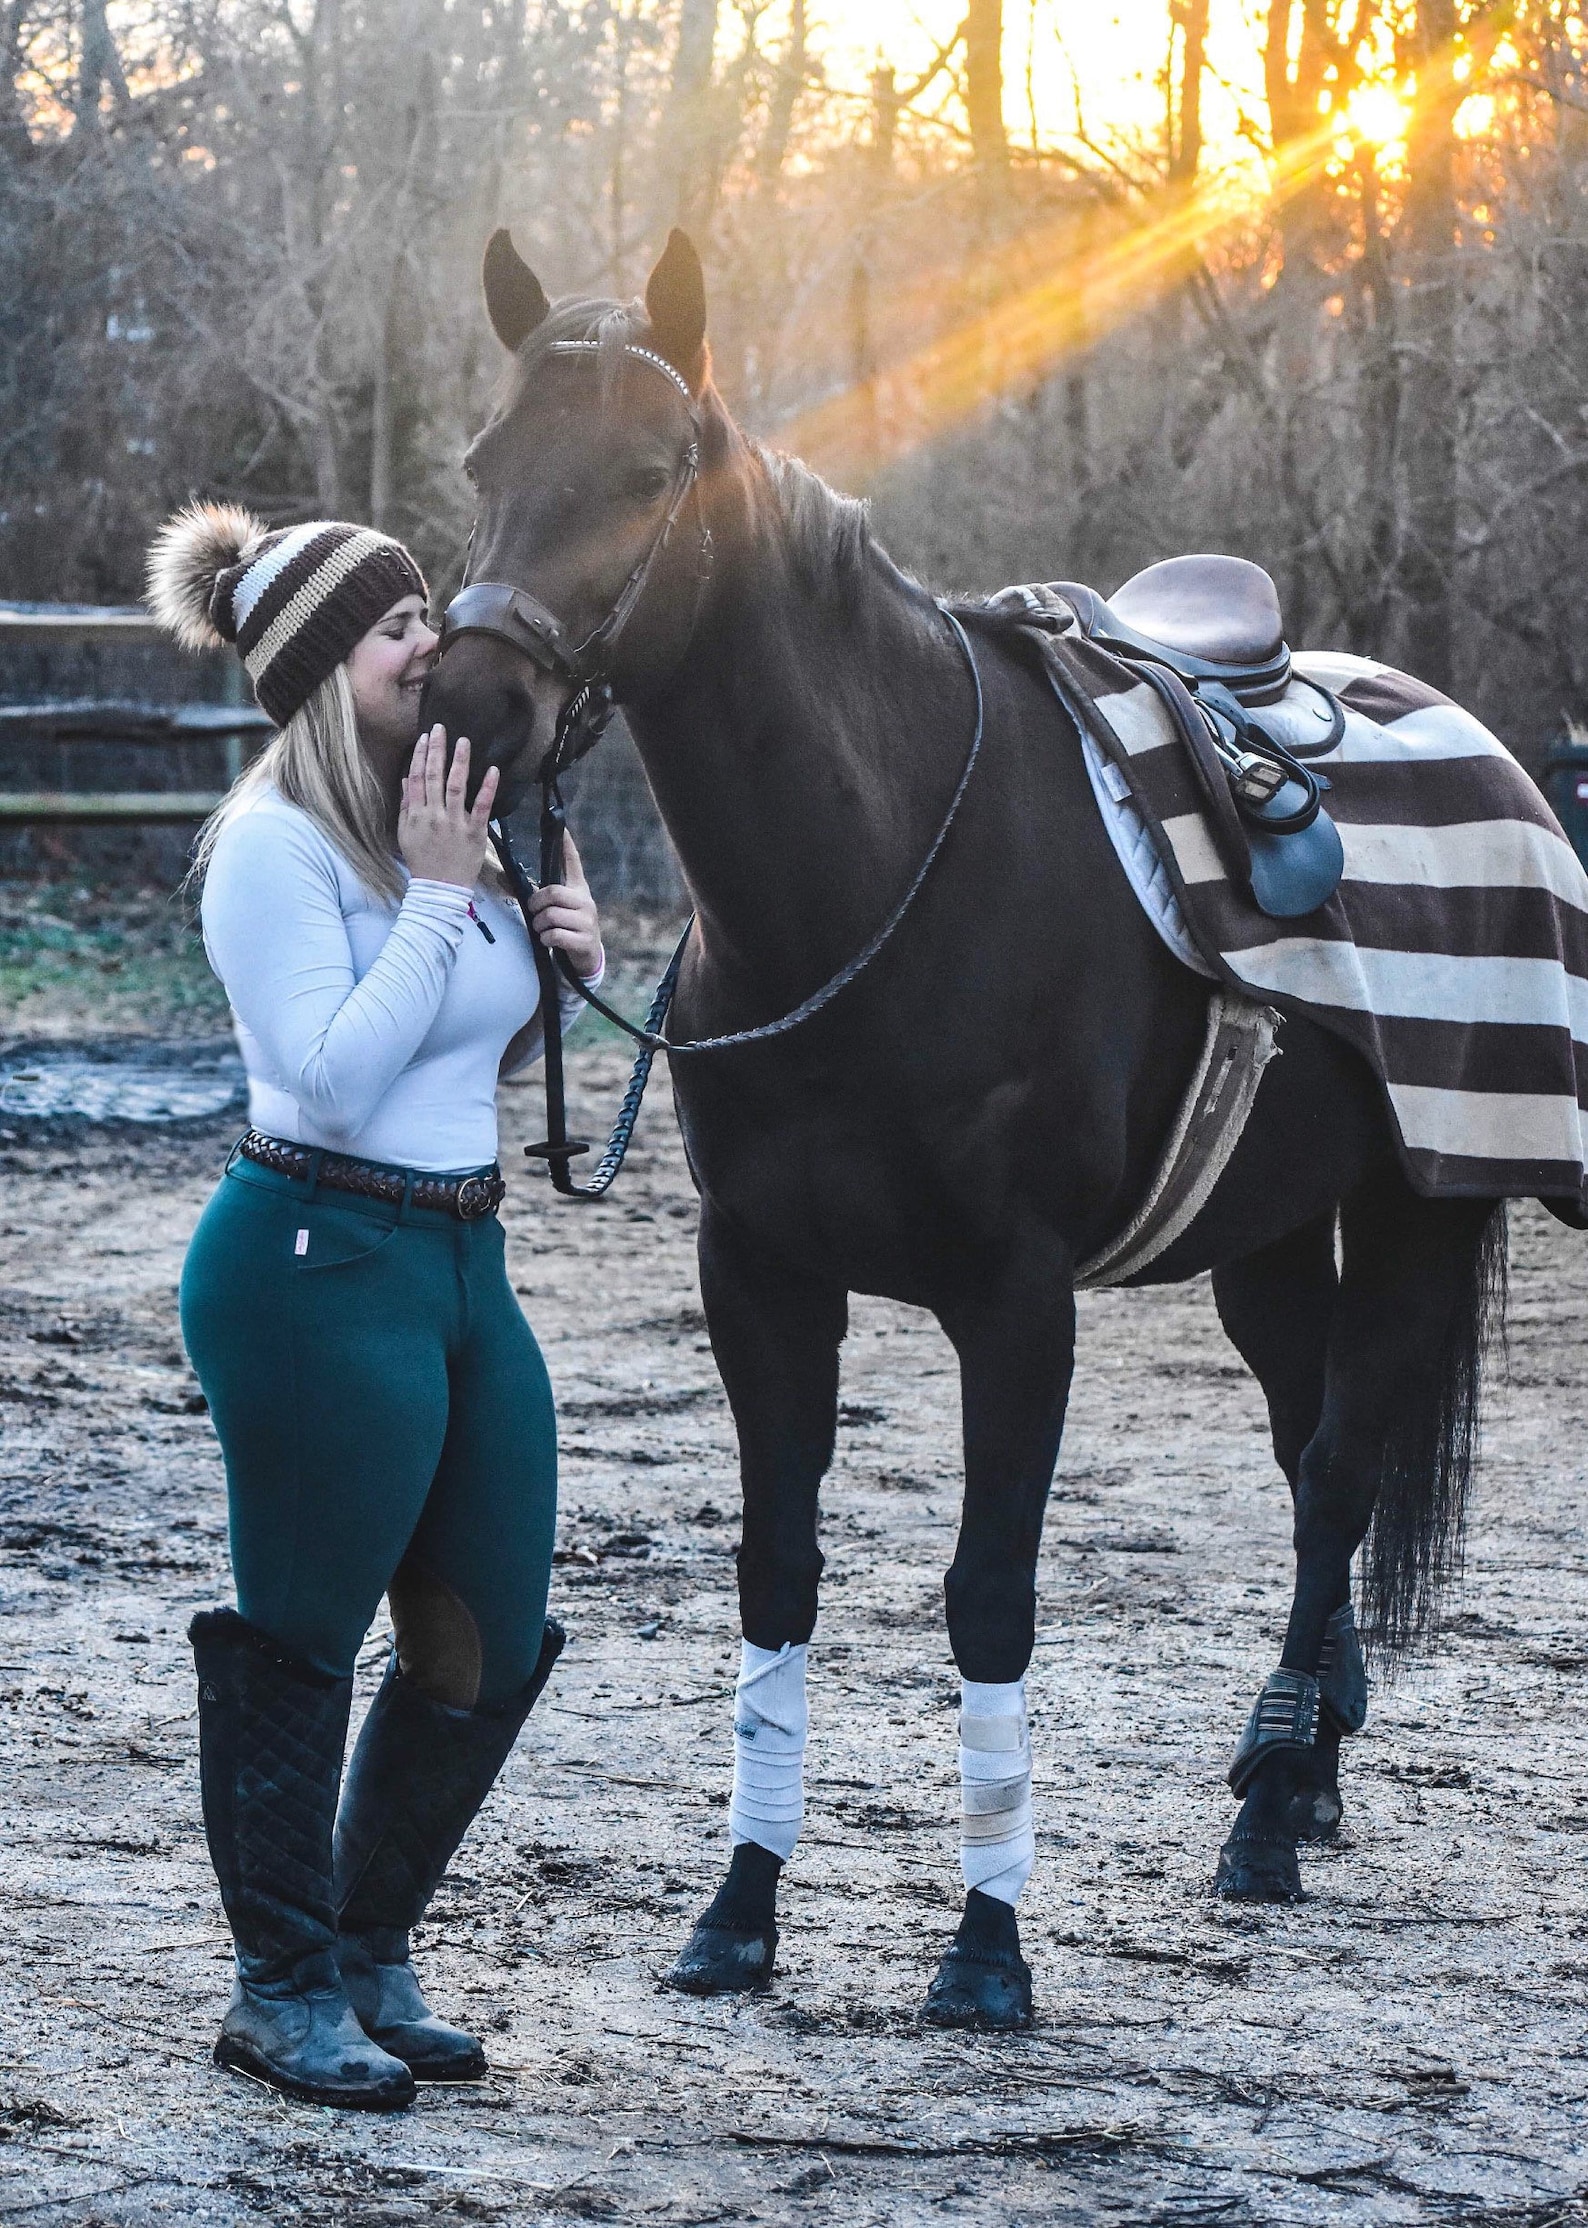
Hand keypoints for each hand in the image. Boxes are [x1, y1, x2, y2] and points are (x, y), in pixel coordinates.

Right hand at [398, 727, 497, 889]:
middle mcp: (433, 815)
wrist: (439, 888)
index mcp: (416, 814)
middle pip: (434, 777)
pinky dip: (487, 788)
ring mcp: (454, 823)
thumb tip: (406, 779)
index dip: (421, 756)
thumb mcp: (405, 833)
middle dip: (437, 750)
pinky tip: (492, 770)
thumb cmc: (422, 860)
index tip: (425, 737)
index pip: (416, 778)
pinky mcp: (475, 832)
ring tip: (463, 741)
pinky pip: (482, 807)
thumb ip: (406, 805)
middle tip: (441, 728)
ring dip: (459, 762)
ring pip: (456, 787)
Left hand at [528, 828, 603, 979]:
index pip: (573, 863)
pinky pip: (555, 935)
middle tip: (536, 912)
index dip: (567, 847)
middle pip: (553, 892)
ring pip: (551, 915)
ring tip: (544, 930)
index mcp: (578, 889)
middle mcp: (586, 901)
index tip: (563, 829)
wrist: (587, 957)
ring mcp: (587, 921)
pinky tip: (551, 941)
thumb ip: (532, 894)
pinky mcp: (585, 940)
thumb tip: (499, 878)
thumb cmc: (567, 928)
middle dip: (537, 904)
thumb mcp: (553, 909)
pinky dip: (547, 939)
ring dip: (540, 925)